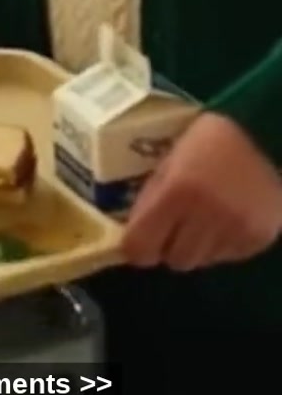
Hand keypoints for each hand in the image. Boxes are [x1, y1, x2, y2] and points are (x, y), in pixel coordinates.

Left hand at [122, 112, 281, 271]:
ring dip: (195, 247)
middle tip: (172, 227)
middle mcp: (207, 214)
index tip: (138, 242)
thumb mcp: (170, 158)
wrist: (263, 132)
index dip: (136, 248)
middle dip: (168, 246)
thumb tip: (131, 233)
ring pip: (201, 262)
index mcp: (178, 190)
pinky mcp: (257, 237)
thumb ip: (151, 194)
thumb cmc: (207, 140)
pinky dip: (220, 245)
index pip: (142, 247)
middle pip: (174, 260)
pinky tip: (224, 220)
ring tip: (201, 220)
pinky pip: (226, 257)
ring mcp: (236, 229)